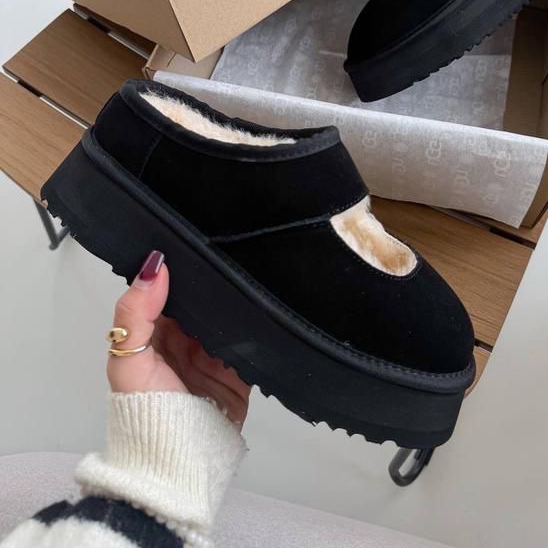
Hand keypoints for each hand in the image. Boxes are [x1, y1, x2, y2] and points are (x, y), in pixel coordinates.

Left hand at [107, 250, 249, 425]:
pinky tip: (260, 314)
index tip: (196, 244)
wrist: (176, 463)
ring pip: (228, 316)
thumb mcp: (127, 360)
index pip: (169, 288)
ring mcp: (213, 352)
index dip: (179, 266)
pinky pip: (250, 341)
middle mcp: (185, 336)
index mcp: (155, 329)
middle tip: (230, 257)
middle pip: (203, 299)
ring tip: (249, 280)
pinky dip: (255, 330)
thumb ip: (134, 313)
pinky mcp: (238, 368)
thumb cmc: (143, 414)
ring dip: (236, 305)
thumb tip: (153, 268)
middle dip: (213, 283)